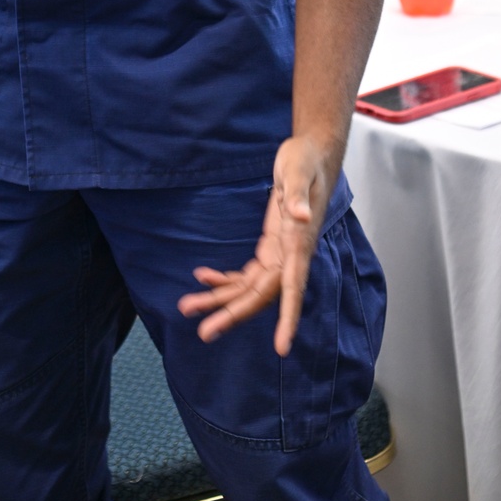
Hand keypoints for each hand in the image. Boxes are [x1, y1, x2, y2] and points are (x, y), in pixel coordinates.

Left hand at [177, 135, 336, 355]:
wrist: (311, 152)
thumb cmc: (306, 160)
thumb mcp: (299, 172)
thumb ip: (298, 197)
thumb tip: (300, 217)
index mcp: (299, 244)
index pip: (292, 288)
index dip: (287, 318)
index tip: (282, 348)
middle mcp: (290, 255)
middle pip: (260, 295)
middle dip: (232, 314)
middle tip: (204, 332)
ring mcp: (280, 253)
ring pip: (248, 288)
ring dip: (220, 299)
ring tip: (188, 307)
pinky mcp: (270, 246)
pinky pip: (247, 273)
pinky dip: (224, 278)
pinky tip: (203, 278)